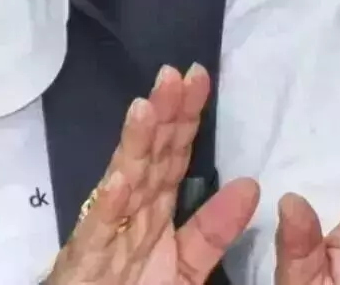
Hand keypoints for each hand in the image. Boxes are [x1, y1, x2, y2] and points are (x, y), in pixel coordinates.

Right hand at [45, 64, 259, 284]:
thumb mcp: (185, 267)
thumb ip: (213, 231)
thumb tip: (252, 185)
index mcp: (155, 211)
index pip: (173, 155)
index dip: (186, 117)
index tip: (199, 77)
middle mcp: (131, 212)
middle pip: (150, 157)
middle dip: (162, 115)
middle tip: (175, 74)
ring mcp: (106, 233)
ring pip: (123, 183)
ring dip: (133, 146)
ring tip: (146, 108)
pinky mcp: (87, 258)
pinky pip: (101, 232)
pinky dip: (109, 207)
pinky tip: (120, 180)